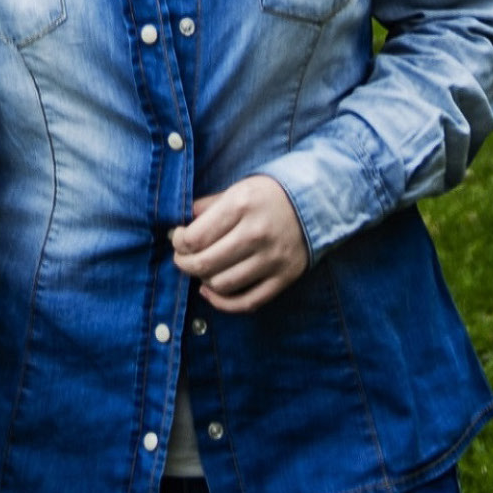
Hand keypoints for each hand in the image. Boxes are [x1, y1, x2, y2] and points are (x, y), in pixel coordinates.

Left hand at [172, 174, 309, 311]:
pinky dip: (224, 303)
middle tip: (181, 258)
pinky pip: (248, 302)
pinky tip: (211, 291)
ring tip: (200, 270)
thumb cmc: (268, 195)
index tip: (177, 238)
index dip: (178, 242)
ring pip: (222, 285)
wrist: (315, 203)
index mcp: (241, 205)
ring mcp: (272, 259)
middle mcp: (256, 233)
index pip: (195, 237)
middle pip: (205, 263)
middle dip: (184, 263)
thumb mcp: (237, 189)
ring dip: (203, 281)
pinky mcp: (284, 278)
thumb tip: (181, 225)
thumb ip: (208, 206)